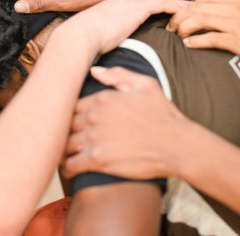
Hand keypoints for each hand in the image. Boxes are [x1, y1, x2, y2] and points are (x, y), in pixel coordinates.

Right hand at [57, 0, 186, 54]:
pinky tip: (189, 11)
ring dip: (178, 4)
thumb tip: (110, 45)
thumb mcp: (100, 34)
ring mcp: (132, 0)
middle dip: (171, 1)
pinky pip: (164, 5)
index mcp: (117, 3)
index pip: (142, 2)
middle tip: (188, 5)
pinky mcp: (138, 7)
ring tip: (194, 7)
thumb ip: (109, 34)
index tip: (169, 9)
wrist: (80, 35)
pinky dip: (177, 8)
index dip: (157, 5)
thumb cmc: (86, 40)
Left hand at [63, 66, 187, 178]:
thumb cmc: (163, 114)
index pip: (72, 106)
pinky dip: (68, 168)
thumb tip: (94, 70)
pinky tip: (70, 169)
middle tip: (63, 139)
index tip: (72, 123)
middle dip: (64, 132)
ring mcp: (95, 138)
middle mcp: (94, 116)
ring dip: (64, 150)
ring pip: (65, 144)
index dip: (70, 115)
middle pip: (66, 125)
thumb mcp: (145, 84)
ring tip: (64, 155)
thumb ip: (117, 75)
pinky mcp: (98, 159)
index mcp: (102, 98)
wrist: (176, 144)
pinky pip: (72, 164)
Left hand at [167, 0, 239, 75]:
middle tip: (173, 27)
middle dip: (179, 17)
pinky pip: (210, 39)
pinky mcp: (238, 42)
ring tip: (179, 35)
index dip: (190, 5)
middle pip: (196, 8)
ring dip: (184, 28)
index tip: (185, 15)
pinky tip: (190, 44)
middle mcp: (234, 8)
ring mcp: (235, 25)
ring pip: (199, 21)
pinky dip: (196, 41)